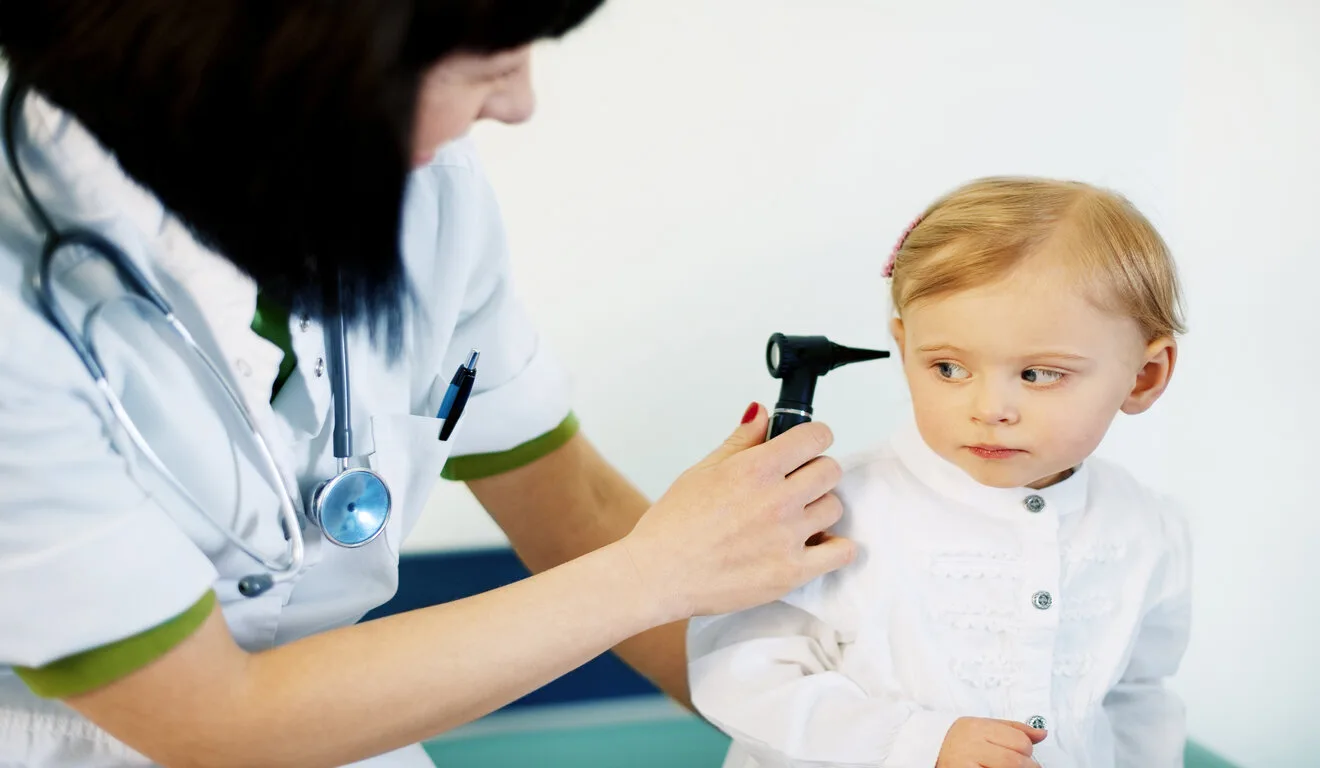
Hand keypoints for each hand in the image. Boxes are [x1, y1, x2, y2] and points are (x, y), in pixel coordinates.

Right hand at [620, 402, 854, 621]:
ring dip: (819, 508)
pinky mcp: (792, 572)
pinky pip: (841, 553)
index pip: (814, 437)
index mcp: (755, 469)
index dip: (813, 437)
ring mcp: (787, 537)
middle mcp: (777, 500)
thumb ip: (740, 441)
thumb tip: (762, 413)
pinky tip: (819, 544)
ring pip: (834, 508)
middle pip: (830, 471)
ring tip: (796, 517)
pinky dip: (836, 547)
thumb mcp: (702, 471)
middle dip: (816, 471)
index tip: (807, 446)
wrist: (657, 575)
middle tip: (798, 483)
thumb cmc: (672, 525)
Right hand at [936, 717, 1047, 767]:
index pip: (1020, 741)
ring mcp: (965, 763)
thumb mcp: (983, 727)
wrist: (930, 752)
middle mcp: (969, 744)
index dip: (1027, 751)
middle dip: (1027, 767)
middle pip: (1015, 760)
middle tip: (1024, 767)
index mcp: (976, 727)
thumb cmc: (960, 742)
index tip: (1024, 755)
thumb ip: (1013, 729)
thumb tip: (1042, 734)